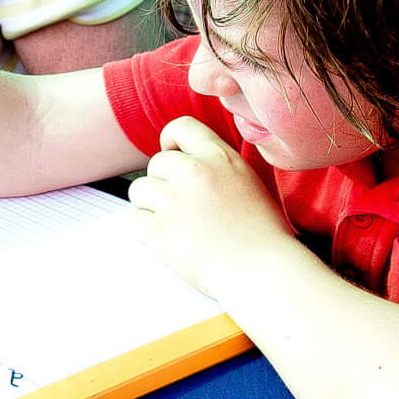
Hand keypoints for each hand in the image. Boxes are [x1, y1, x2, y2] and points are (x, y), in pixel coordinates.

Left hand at [125, 116, 294, 295]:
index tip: (173, 157)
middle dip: (163, 183)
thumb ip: (216, 166)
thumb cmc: (262, 235)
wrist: (264, 271)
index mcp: (220, 157)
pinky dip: (146, 231)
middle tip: (182, 207)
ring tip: (174, 223)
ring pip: (139, 189)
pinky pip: (135, 220)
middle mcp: (194, 173)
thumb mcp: (247, 181)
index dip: (170, 141)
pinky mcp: (161, 232)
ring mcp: (175, 202)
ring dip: (150, 205)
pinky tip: (169, 240)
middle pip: (156, 163)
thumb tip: (184, 159)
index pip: (180, 127)